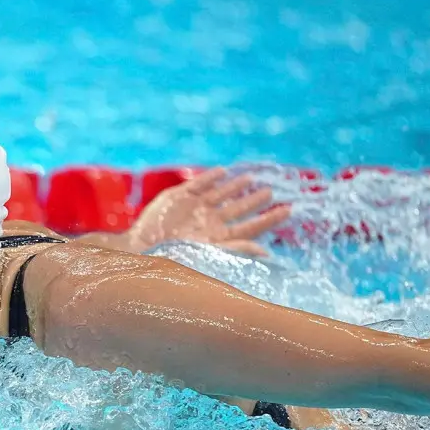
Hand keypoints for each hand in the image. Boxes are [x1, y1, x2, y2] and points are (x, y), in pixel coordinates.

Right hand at [127, 168, 290, 256]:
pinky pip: (198, 185)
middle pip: (239, 209)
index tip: (289, 209)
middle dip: (255, 200)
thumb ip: (238, 250)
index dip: (270, 218)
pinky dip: (210, 178)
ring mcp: (194, 209)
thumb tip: (267, 252)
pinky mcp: (178, 197)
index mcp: (220, 238)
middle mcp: (210, 223)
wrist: (140, 248)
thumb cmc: (174, 257)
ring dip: (235, 186)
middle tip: (271, 191)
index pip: (251, 227)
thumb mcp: (210, 253)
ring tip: (250, 179)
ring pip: (220, 194)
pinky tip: (222, 172)